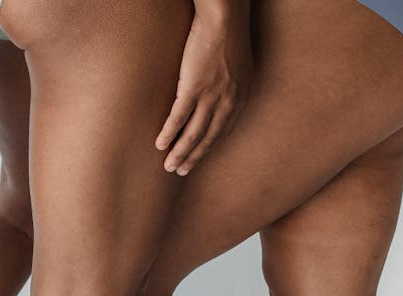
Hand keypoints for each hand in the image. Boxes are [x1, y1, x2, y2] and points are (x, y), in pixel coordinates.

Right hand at [156, 0, 251, 175]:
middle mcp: (228, 102)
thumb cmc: (231, 34)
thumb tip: (222, 92)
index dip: (209, 147)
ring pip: (194, 134)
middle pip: (209, 138)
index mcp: (241, 97)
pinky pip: (178, 118)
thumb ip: (232, 83)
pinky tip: (160, 144)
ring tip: (169, 166)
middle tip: (181, 171)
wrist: (225, 17)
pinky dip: (169, 133)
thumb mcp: (239, 64)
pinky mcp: (192, 88)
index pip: (224, 131)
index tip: (198, 158)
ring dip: (180, 153)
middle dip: (194, 157)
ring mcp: (211, 97)